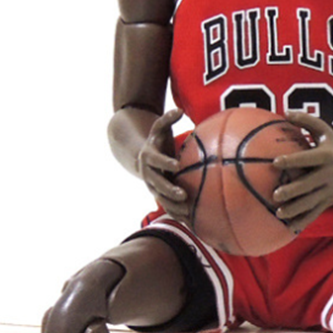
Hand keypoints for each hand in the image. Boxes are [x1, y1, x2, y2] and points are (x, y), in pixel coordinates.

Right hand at [137, 108, 189, 222]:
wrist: (141, 156)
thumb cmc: (156, 140)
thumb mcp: (159, 127)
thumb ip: (167, 118)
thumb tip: (179, 110)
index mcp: (149, 157)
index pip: (157, 161)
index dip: (165, 163)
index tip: (176, 165)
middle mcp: (148, 174)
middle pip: (158, 184)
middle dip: (169, 190)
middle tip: (183, 195)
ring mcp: (152, 186)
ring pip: (162, 199)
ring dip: (174, 207)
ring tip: (189, 213)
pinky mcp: (158, 195)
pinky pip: (167, 207)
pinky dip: (177, 214)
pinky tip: (191, 223)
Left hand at [272, 112, 332, 233]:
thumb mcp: (324, 130)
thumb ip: (306, 121)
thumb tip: (285, 113)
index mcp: (326, 156)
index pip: (307, 158)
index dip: (292, 160)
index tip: (275, 162)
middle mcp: (329, 174)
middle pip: (309, 184)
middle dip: (293, 190)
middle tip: (275, 194)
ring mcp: (331, 190)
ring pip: (311, 202)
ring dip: (295, 209)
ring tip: (279, 212)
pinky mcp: (330, 201)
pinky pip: (316, 212)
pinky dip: (303, 220)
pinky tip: (289, 227)